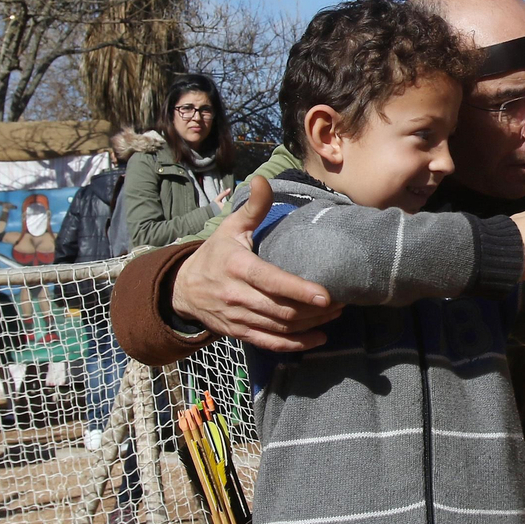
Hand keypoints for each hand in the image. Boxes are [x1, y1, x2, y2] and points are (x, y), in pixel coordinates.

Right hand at [172, 176, 341, 352]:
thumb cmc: (214, 255)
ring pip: (279, 327)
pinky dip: (296, 345)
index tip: (326, 295)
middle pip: (281, 309)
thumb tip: (261, 179)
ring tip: (336, 314)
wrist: (182, 289)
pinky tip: (319, 338)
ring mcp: (238, 317)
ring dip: (311, 325)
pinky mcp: (239, 333)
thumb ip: (252, 208)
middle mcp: (237, 296)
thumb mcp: (229, 228)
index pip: (271, 282)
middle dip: (314, 309)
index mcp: (238, 267)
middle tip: (342, 301)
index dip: (299, 291)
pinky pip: (270, 343)